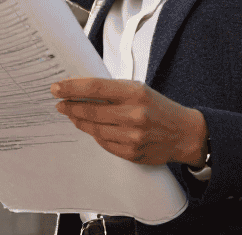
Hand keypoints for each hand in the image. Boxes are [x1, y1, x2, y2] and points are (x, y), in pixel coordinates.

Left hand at [52, 78, 207, 166]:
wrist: (185, 134)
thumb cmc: (160, 108)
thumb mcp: (140, 90)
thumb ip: (114, 90)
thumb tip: (82, 88)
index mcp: (135, 93)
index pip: (95, 88)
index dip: (72, 88)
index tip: (57, 88)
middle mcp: (134, 114)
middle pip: (91, 110)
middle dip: (70, 106)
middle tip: (59, 103)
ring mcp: (133, 136)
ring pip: (94, 129)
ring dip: (79, 121)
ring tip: (71, 114)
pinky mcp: (132, 153)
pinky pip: (104, 143)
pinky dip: (95, 134)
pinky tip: (90, 128)